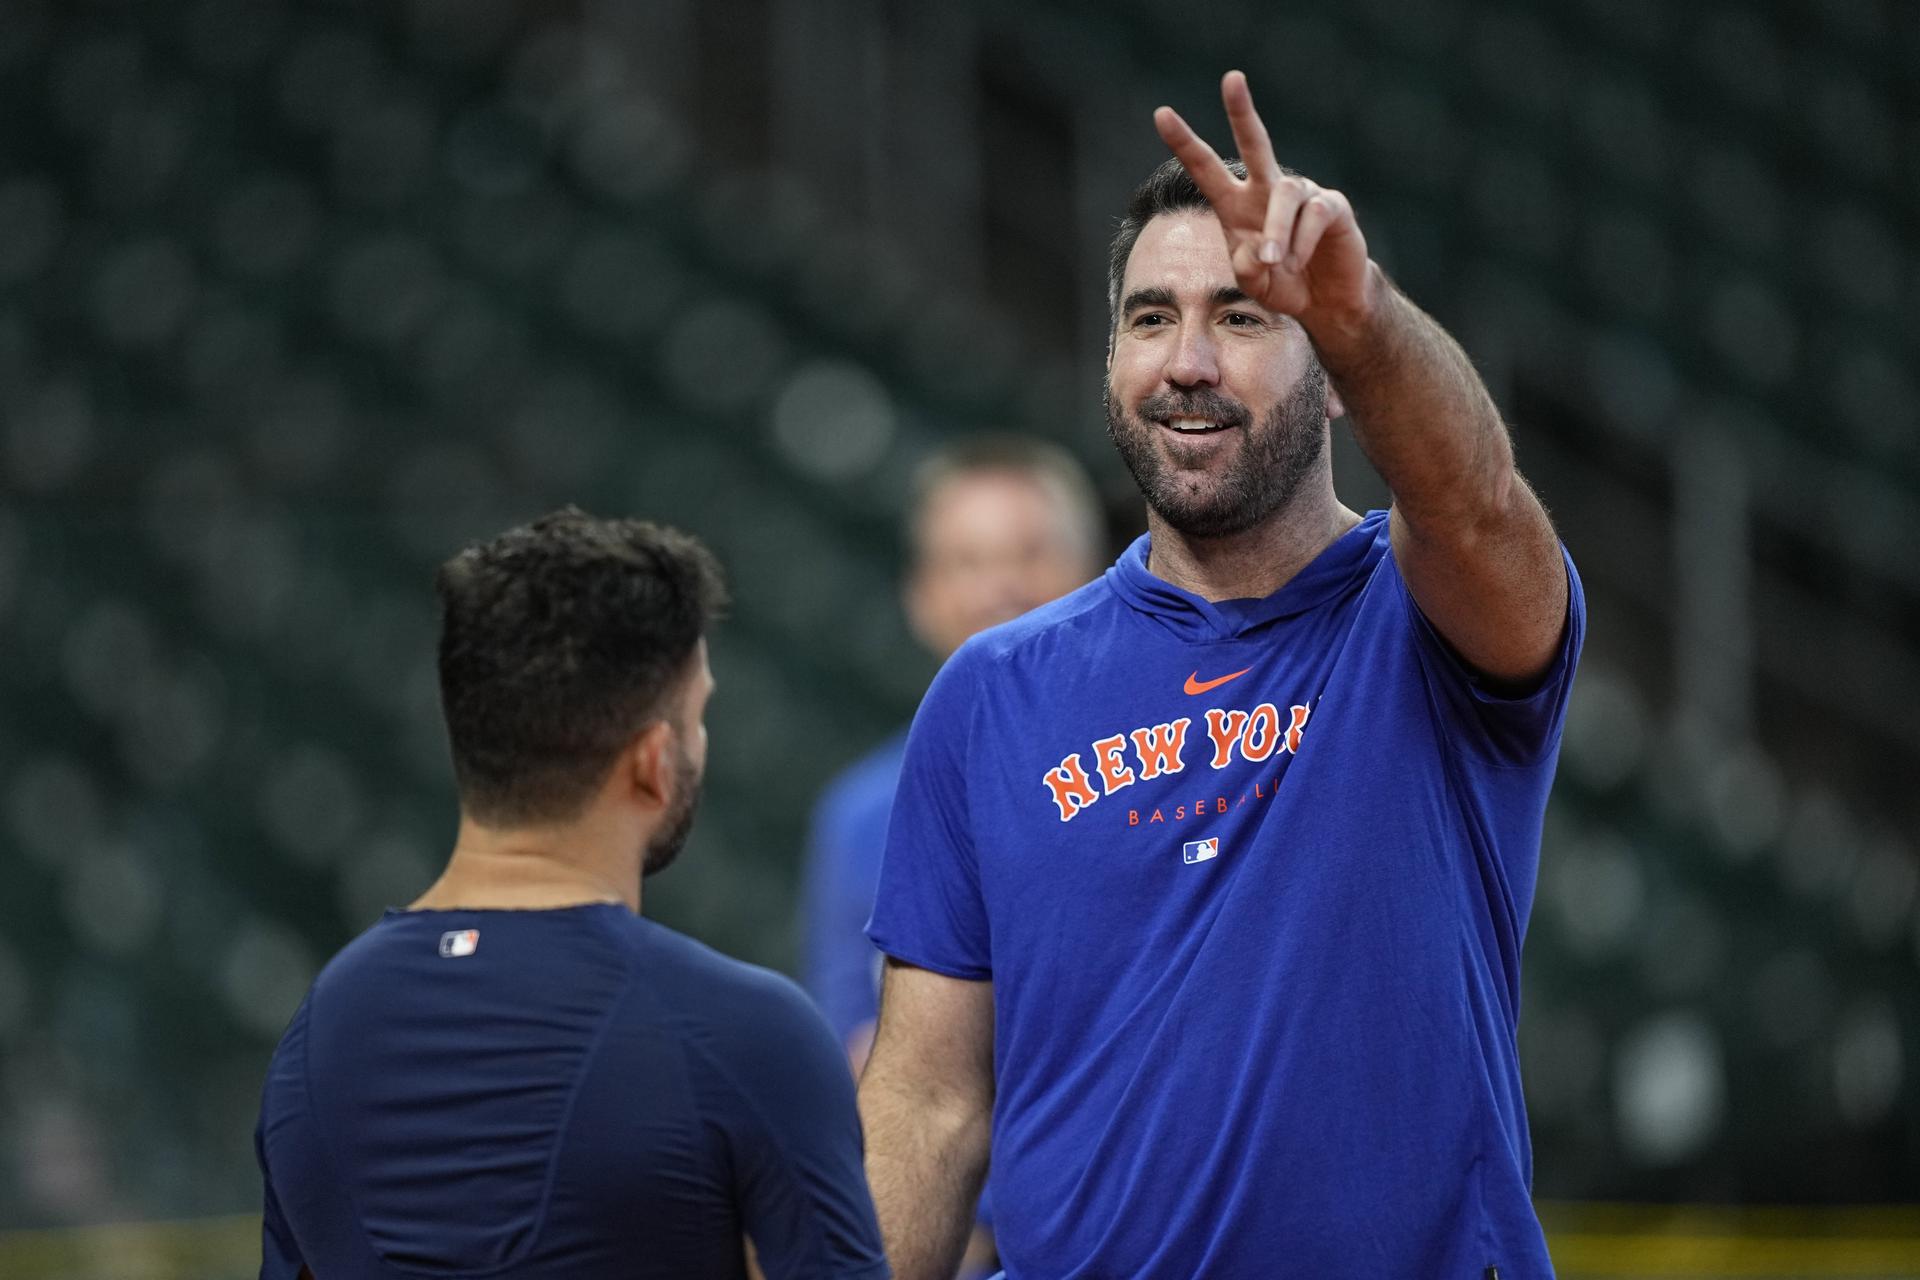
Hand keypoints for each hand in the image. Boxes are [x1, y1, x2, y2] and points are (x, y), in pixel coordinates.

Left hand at [1154, 71, 1374, 338]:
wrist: (1325, 302)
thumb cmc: (1283, 285)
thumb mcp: (1254, 285)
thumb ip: (1246, 270)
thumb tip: (1258, 251)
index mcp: (1236, 205)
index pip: (1206, 168)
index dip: (1185, 142)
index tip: (1162, 114)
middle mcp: (1267, 190)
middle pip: (1255, 143)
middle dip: (1242, 111)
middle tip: (1231, 78)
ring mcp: (1302, 194)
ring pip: (1285, 194)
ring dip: (1277, 232)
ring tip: (1276, 264)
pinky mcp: (1331, 206)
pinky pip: (1313, 214)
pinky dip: (1301, 243)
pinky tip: (1297, 263)